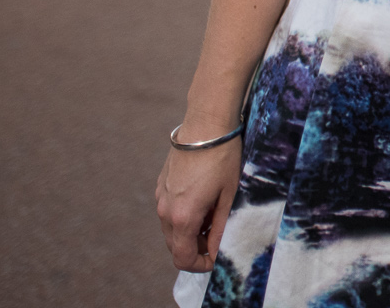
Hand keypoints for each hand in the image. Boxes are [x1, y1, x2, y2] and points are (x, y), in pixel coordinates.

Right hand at [156, 133, 242, 272]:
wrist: (206, 124)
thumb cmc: (222, 158)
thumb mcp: (229, 196)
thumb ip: (221, 227)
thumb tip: (218, 250)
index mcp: (182, 217)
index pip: (183, 258)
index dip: (200, 264)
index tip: (216, 257)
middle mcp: (165, 210)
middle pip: (176, 246)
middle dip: (196, 248)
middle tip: (218, 236)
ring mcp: (160, 197)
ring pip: (171, 229)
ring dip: (190, 231)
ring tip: (213, 214)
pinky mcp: (161, 185)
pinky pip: (169, 211)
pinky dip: (183, 216)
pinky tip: (203, 200)